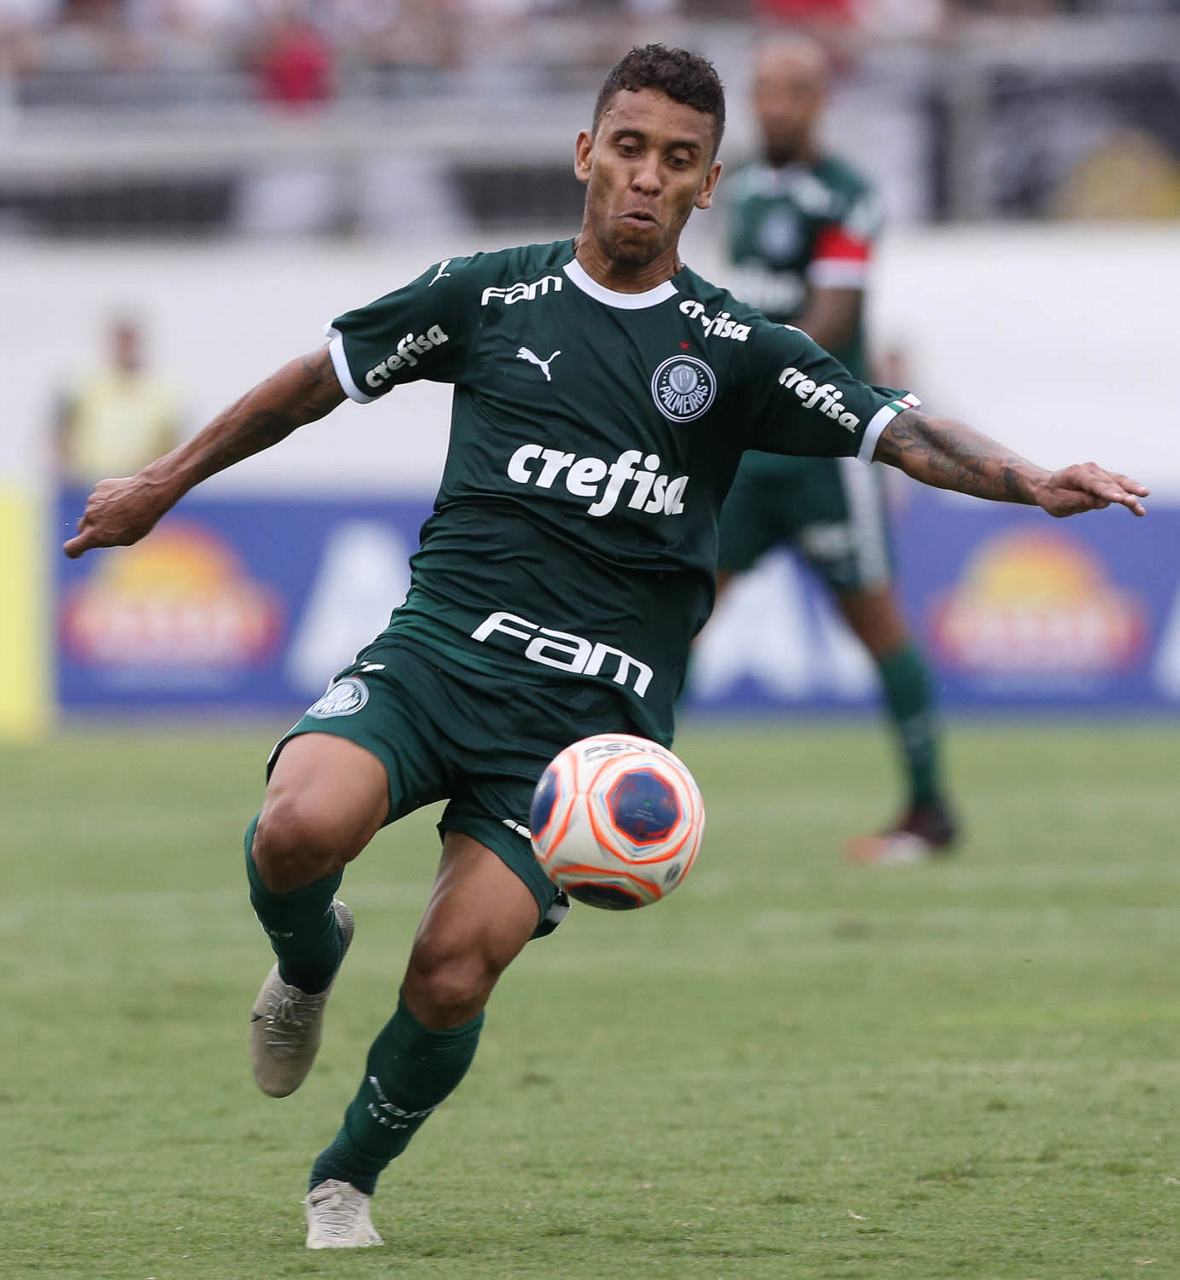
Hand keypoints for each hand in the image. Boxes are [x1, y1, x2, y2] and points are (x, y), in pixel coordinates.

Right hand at [63, 475, 172, 558]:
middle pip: (82, 528)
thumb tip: (100, 536)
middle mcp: (90, 518)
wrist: (148, 494)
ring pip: (93, 511)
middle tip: (107, 530)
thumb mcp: (127, 539)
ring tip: (125, 511)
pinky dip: (108, 499)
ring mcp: (92, 501)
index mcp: (95, 535)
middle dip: (90, 531)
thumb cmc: (141, 520)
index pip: (72, 547)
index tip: (79, 552)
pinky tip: (124, 498)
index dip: (74, 551)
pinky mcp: (98, 488)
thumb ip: (108, 539)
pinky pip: (100, 497)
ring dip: (103, 513)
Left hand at [1034, 463, 1148, 517]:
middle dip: (1122, 494)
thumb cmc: (1052, 496)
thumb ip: (1081, 501)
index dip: (1106, 492)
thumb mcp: (1061, 502)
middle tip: (1134, 504)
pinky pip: (1120, 484)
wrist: (1047, 487)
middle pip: (1109, 483)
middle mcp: (1089, 469)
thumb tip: (1103, 502)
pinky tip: (1142, 500)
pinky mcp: (1105, 478)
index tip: (1118, 499)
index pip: (1093, 484)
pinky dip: (1131, 492)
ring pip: (1118, 482)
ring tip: (1144, 498)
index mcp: (1075, 473)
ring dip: (1132, 491)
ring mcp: (1099, 472)